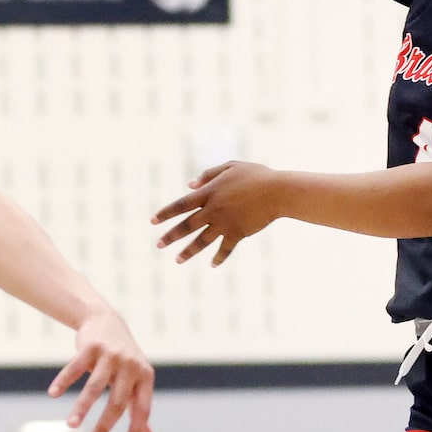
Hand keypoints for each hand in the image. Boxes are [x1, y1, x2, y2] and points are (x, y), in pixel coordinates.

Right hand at [50, 308, 155, 431]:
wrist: (106, 321)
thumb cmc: (122, 359)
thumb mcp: (135, 380)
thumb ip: (139, 407)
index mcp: (144, 376)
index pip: (142, 409)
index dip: (135, 430)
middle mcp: (130, 365)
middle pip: (116, 403)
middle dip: (103, 427)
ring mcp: (111, 355)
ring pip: (94, 387)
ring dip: (82, 408)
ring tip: (71, 426)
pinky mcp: (91, 346)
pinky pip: (75, 367)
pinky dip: (63, 381)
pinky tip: (53, 394)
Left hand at [154, 162, 283, 265]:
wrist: (278, 191)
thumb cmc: (255, 175)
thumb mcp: (231, 167)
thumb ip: (208, 175)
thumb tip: (189, 185)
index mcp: (210, 192)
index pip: (181, 205)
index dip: (166, 213)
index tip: (153, 221)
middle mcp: (214, 209)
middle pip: (187, 225)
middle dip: (171, 236)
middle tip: (158, 245)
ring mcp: (225, 223)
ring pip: (202, 240)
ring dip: (188, 251)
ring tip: (177, 260)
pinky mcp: (239, 232)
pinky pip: (225, 248)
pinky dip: (219, 257)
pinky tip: (212, 264)